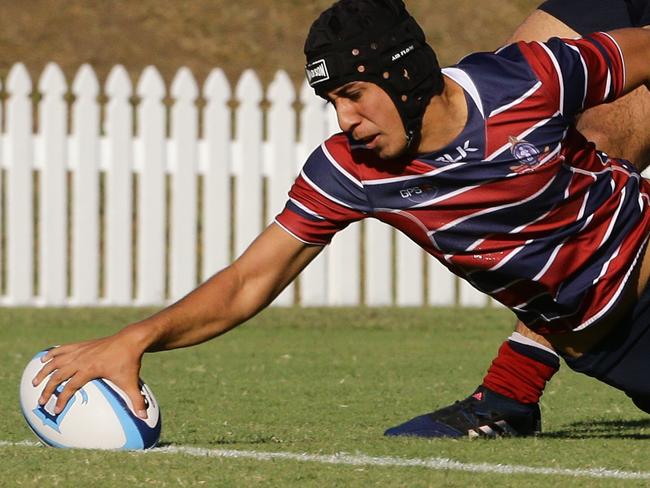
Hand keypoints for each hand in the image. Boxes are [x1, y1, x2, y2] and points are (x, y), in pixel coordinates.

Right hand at [32, 327, 148, 418]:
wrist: (131, 339)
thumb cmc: (130, 361)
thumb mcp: (131, 382)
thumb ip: (135, 400)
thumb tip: (143, 417)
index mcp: (90, 369)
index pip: (71, 387)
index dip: (62, 399)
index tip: (56, 410)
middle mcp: (82, 359)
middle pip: (58, 375)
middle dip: (48, 389)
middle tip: (40, 402)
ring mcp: (81, 350)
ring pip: (56, 360)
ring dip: (44, 371)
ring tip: (34, 382)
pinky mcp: (83, 344)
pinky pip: (63, 349)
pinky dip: (52, 354)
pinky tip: (44, 358)